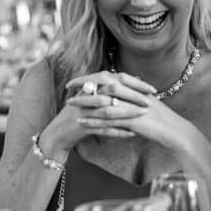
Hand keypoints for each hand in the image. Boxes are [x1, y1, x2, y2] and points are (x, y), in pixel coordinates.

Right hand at [40, 72, 155, 157]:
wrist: (59, 132)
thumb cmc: (80, 113)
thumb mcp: (93, 96)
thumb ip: (113, 86)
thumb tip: (137, 76)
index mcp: (90, 85)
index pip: (115, 79)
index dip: (135, 83)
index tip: (152, 89)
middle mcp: (86, 96)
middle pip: (112, 92)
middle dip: (133, 97)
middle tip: (150, 102)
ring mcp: (83, 111)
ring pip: (109, 111)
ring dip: (127, 113)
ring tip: (143, 115)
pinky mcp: (81, 126)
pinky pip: (103, 129)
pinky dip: (118, 131)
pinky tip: (131, 134)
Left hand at [66, 73, 195, 150]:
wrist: (175, 131)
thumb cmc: (160, 119)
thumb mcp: (143, 103)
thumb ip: (129, 95)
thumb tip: (113, 91)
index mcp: (134, 88)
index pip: (108, 77)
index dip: (90, 78)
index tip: (76, 80)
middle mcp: (132, 94)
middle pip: (103, 85)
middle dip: (84, 85)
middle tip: (68, 88)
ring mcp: (131, 106)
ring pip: (103, 101)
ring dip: (84, 102)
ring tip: (69, 103)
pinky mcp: (132, 120)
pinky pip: (108, 120)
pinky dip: (93, 119)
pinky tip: (81, 121)